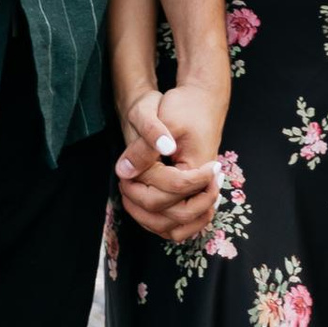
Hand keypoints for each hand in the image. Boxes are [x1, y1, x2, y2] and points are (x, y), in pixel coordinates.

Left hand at [113, 71, 226, 244]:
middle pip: (175, 214)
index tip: (127, 167)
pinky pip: (178, 221)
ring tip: (129, 196)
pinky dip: (159, 220)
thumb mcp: (164, 120)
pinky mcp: (192, 193)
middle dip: (143, 201)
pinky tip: (139, 206)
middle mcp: (204, 186)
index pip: (171, 188)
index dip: (144, 179)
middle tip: (125, 182)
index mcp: (200, 168)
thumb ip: (144, 148)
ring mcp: (200, 192)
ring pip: (178, 225)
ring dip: (150, 218)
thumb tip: (123, 172)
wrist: (203, 101)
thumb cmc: (186, 106)